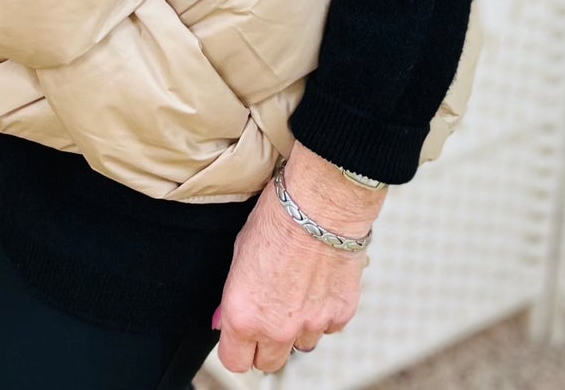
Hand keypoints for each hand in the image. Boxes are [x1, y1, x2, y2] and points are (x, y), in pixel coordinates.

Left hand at [213, 141, 385, 374]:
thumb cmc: (277, 217)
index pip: (235, 362)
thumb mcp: (239, 253)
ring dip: (299, 326)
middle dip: (267, 342)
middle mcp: (276, 329)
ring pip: (302, 344)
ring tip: (299, 288)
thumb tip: (223, 321)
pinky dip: (325, 311)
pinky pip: (329, 326)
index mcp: (243, 316)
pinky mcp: (340, 315)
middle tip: (271, 311)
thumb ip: (234, 295)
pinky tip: (321, 280)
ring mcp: (311, 325)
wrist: (320, 201)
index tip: (242, 334)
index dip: (237, 347)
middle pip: (269, 362)